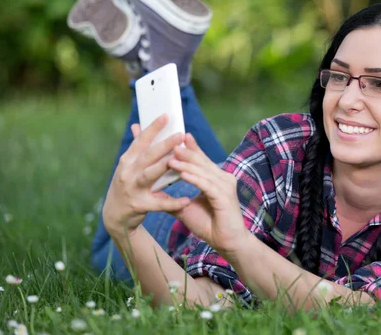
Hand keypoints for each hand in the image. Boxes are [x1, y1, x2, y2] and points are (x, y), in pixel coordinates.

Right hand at [102, 115, 191, 238]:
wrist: (115, 216)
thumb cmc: (127, 185)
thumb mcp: (128, 166)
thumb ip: (136, 147)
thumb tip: (137, 125)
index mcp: (127, 160)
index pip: (141, 141)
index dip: (153, 128)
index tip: (166, 116)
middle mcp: (127, 172)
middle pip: (147, 156)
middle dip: (164, 145)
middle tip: (180, 135)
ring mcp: (132, 189)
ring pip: (150, 175)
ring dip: (165, 166)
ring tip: (180, 160)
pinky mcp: (139, 205)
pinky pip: (158, 203)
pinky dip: (172, 202)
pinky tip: (186, 200)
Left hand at [167, 133, 248, 260]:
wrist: (227, 243)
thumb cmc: (209, 225)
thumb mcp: (185, 209)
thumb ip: (172, 199)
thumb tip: (153, 193)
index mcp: (216, 178)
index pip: (201, 159)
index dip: (189, 147)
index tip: (175, 136)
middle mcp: (223, 178)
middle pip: (202, 162)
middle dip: (185, 151)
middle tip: (170, 141)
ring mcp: (226, 186)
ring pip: (203, 172)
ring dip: (187, 164)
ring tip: (171, 157)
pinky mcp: (225, 197)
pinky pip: (207, 185)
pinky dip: (194, 179)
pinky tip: (182, 174)